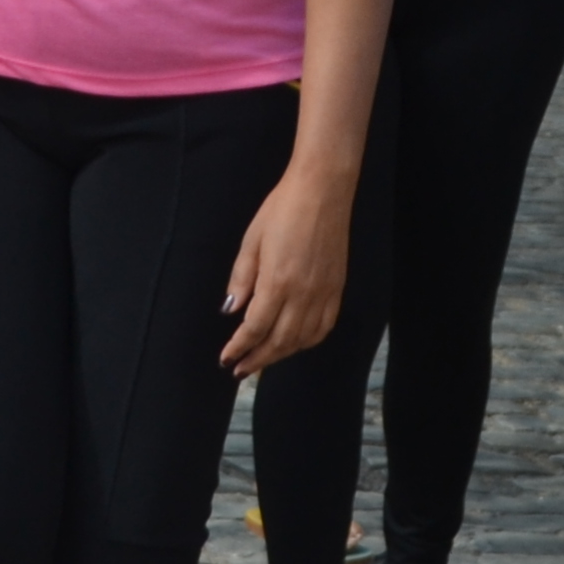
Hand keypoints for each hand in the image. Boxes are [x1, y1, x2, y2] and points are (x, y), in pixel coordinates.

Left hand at [217, 165, 351, 376]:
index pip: (255, 328)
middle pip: (279, 341)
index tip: (226, 360)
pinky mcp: (337, 290)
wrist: (323, 192)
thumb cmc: (281, 210)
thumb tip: (230, 311)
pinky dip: (307, 342)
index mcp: (277, 283)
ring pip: (302, 340)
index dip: (239, 348)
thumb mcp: (251, 240)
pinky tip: (294, 344)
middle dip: (257, 360)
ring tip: (262, 360)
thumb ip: (242, 279)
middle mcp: (303, 295)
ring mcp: (324, 294)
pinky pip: (323, 328)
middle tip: (239, 370)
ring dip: (280, 355)